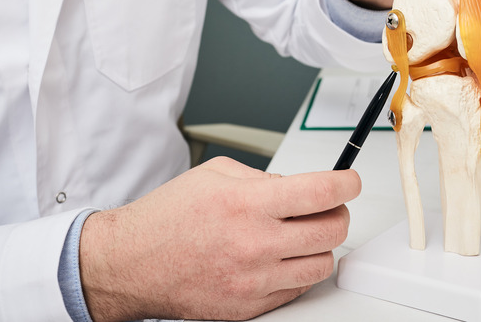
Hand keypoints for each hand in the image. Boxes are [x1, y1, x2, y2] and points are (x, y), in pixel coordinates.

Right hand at [78, 157, 360, 320]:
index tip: (349, 182)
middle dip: (338, 214)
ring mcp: (254, 279)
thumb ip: (264, 178)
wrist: (130, 264)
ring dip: (320, 246)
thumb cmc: (167, 218)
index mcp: (247, 203)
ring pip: (322, 264)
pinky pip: (297, 289)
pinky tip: (281, 257)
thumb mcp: (215, 175)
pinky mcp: (249, 306)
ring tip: (302, 235)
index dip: (347, 184)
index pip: (321, 192)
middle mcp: (254, 243)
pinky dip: (298, 271)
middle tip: (329, 208)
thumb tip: (301, 187)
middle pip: (332, 230)